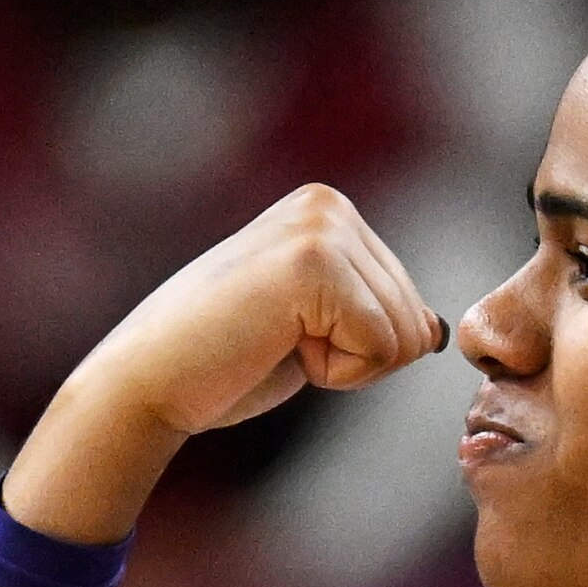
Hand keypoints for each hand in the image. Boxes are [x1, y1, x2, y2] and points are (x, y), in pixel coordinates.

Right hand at [6, 184, 446, 542]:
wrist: (151, 381)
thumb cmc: (228, 360)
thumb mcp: (320, 328)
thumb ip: (374, 313)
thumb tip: (436, 329)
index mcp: (331, 210)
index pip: (412, 307)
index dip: (359, 346)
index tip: (288, 333)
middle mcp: (329, 205)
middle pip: (416, 320)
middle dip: (358, 355)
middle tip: (279, 341)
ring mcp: (321, 229)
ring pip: (405, 336)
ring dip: (345, 363)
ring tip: (275, 340)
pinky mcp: (314, 264)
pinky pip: (383, 348)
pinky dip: (337, 372)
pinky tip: (276, 346)